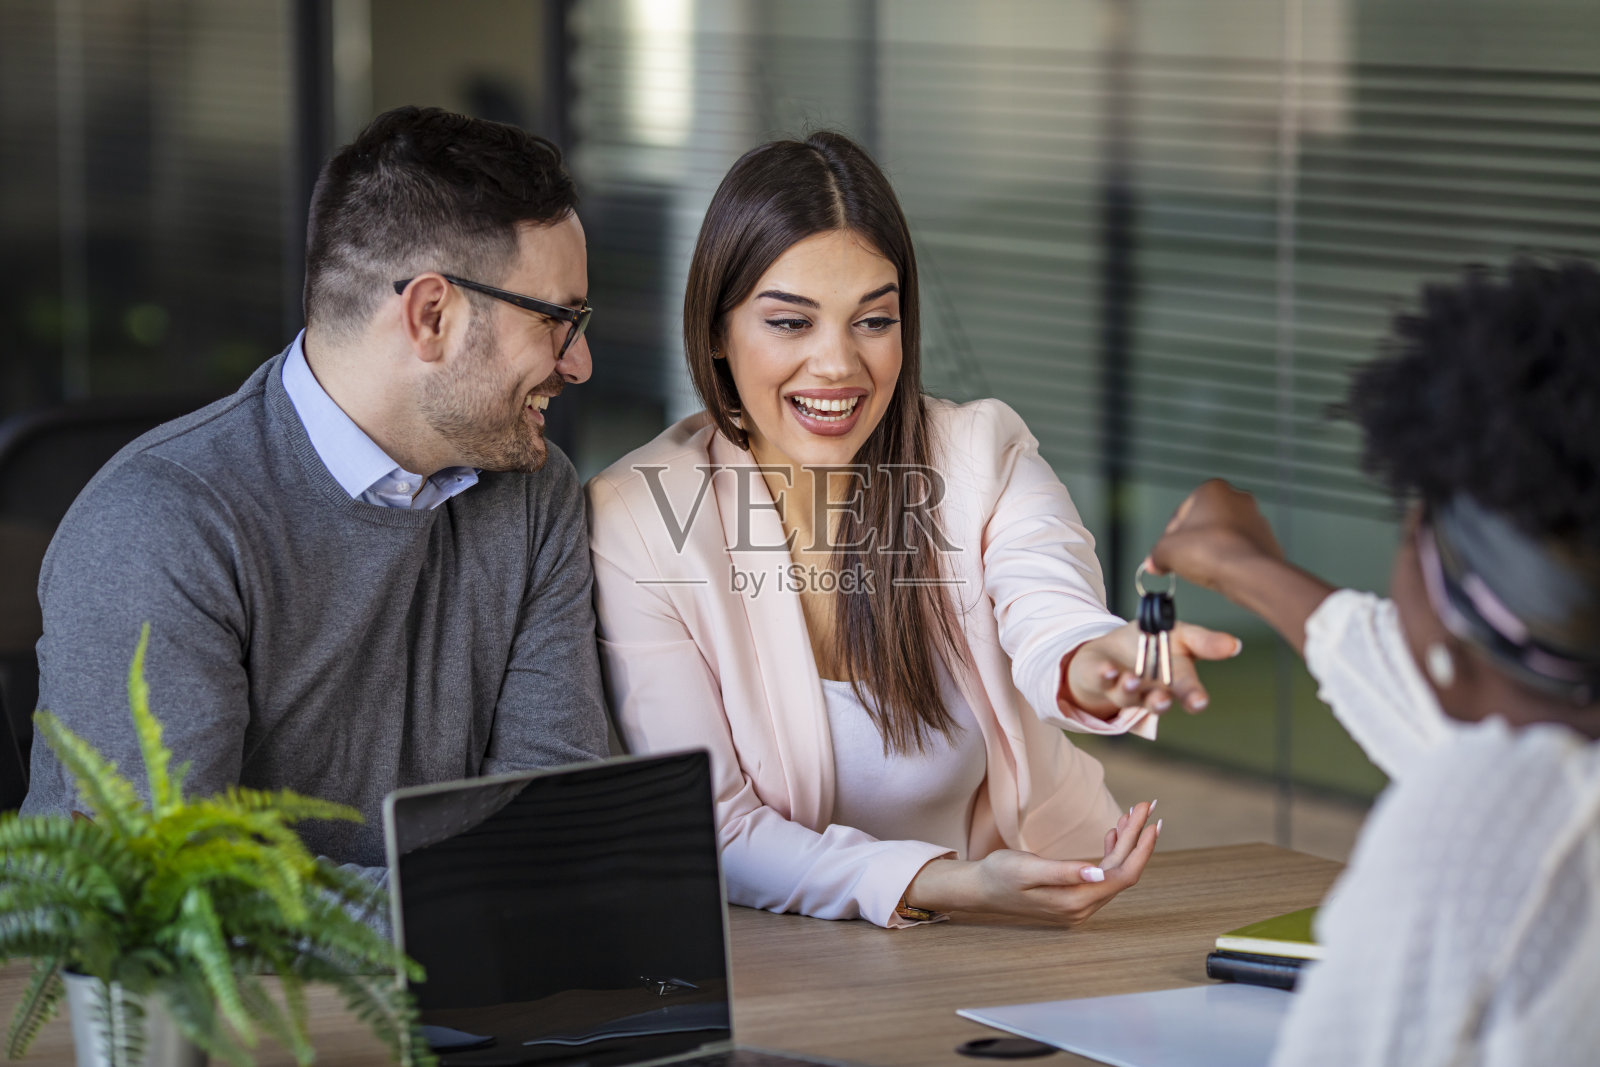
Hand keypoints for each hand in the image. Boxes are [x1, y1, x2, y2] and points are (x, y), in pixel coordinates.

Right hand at [905, 801, 1161, 925]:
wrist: (980, 891)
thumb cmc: (999, 875)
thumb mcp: (1027, 868)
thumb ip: (1064, 872)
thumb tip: (1100, 874)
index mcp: (1075, 901)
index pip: (1122, 875)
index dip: (1140, 848)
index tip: (1151, 821)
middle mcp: (1083, 908)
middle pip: (1122, 871)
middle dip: (1136, 838)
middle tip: (1145, 806)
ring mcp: (1079, 905)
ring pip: (1114, 872)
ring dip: (1126, 843)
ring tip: (1134, 814)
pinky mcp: (1074, 897)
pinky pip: (1102, 876)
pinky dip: (1111, 852)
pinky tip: (1112, 833)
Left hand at [1065, 619, 1240, 716]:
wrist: (1111, 649)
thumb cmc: (1151, 644)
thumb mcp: (1179, 635)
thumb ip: (1204, 642)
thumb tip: (1234, 645)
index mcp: (1174, 681)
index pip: (1188, 692)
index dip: (1194, 697)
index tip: (1200, 702)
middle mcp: (1150, 692)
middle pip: (1157, 701)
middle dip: (1160, 702)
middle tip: (1163, 700)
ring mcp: (1123, 688)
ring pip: (1127, 695)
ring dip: (1130, 689)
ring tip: (1133, 681)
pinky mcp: (1098, 678)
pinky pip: (1100, 680)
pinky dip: (1104, 675)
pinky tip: (1107, 670)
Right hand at [1145, 478, 1283, 591]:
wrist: (1248, 572)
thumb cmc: (1209, 551)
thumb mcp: (1166, 551)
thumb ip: (1156, 555)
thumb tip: (1154, 563)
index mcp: (1212, 489)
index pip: (1180, 514)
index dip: (1169, 538)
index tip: (1166, 556)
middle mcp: (1238, 498)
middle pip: (1204, 523)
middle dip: (1193, 543)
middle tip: (1183, 563)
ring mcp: (1256, 519)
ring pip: (1224, 536)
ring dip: (1212, 551)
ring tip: (1204, 570)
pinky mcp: (1268, 540)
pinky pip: (1240, 550)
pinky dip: (1230, 560)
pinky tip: (1222, 573)